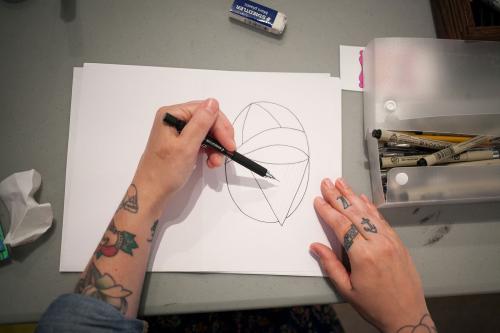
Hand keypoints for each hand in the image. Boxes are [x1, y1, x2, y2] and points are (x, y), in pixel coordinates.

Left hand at [132, 98, 234, 216]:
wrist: (152, 193)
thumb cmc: (165, 171)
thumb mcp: (186, 146)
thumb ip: (201, 123)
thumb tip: (213, 102)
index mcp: (171, 114)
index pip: (204, 110)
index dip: (220, 126)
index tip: (229, 144)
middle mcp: (174, 119)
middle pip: (207, 119)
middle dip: (219, 136)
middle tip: (228, 151)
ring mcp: (177, 132)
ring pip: (206, 132)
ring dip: (216, 146)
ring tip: (216, 162)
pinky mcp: (181, 143)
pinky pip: (201, 141)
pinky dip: (209, 151)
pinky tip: (211, 162)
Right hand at [310, 178, 435, 332]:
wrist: (407, 315)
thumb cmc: (375, 306)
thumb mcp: (347, 289)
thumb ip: (330, 265)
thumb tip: (316, 247)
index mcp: (363, 256)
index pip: (342, 225)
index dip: (328, 211)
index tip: (319, 200)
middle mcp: (378, 244)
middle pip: (354, 214)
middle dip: (338, 197)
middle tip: (327, 183)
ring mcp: (390, 241)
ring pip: (369, 213)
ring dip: (353, 196)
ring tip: (342, 183)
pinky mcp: (398, 242)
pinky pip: (382, 220)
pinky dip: (371, 207)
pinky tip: (362, 198)